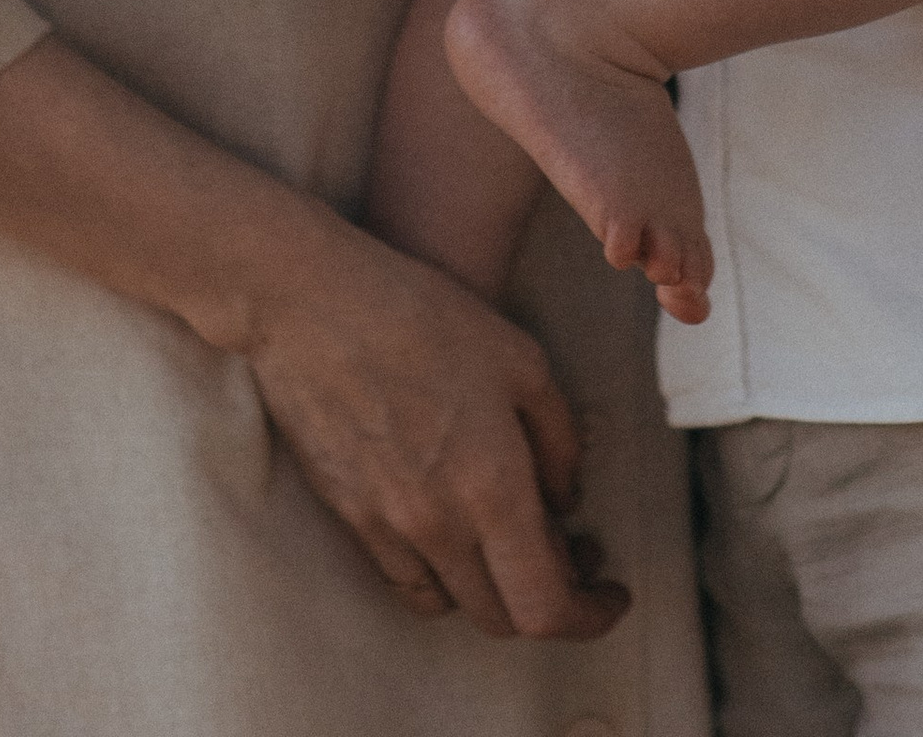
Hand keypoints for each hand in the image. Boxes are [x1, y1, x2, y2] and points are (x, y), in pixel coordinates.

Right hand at [239, 222, 628, 644]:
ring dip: (493, 588)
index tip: (611, 594)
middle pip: (504, 618)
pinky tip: (453, 524)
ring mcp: (387, 528)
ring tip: (510, 536)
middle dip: (550, 598)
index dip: (589, 617)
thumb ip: (559, 440)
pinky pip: (405, 578)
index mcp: (492, 489)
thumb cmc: (422, 314)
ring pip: (454, 604)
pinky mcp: (348, 516)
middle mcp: (439, 526)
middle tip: (571, 551)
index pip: (546, 608)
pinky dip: (442, 573)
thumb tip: (566, 500)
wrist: (311, 304)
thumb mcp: (521, 358)